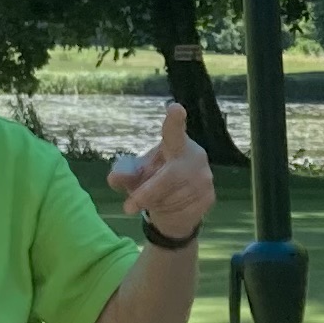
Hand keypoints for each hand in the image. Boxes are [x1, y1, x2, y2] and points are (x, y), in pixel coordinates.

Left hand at [109, 104, 214, 241]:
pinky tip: (168, 209)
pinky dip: (167, 214)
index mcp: (176, 143)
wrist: (181, 205)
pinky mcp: (208, 198)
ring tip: (152, 203)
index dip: (175, 120)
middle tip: (127, 207)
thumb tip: (114, 177)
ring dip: (154, 204)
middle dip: (148, 193)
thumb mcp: (138, 176)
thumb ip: (126, 174)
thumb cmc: (156, 180)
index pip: (174, 131)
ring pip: (172, 197)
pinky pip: (181, 210)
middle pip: (169, 176)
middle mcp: (194, 156)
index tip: (175, 108)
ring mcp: (204, 178)